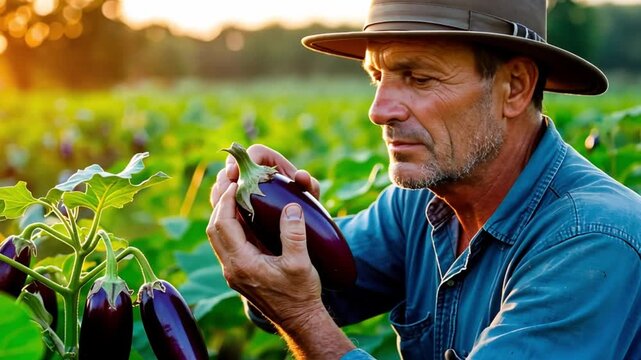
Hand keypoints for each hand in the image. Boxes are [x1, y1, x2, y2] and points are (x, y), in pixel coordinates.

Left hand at [207, 182, 324, 329]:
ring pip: (217, 236)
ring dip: (223, 214)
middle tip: (232, 182)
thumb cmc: (300, 294)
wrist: (299, 320)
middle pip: (213, 229)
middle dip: (220, 203)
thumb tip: (291, 207)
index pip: (223, 225)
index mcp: (242, 264)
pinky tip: (244, 214)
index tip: (236, 182)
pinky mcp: (238, 272)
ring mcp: (233, 271)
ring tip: (235, 193)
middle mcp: (231, 268)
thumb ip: (294, 234)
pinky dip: (230, 225)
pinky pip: (226, 243)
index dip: (226, 201)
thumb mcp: (300, 263)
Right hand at [210, 144, 320, 209]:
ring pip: (224, 183)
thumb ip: (309, 186)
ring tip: (225, 202)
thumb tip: (301, 175)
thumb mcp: (310, 199)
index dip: (244, 158)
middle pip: (234, 164)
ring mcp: (244, 188)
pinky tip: (224, 214)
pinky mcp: (237, 205)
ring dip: (221, 189)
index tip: (238, 172)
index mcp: (273, 163)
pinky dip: (220, 204)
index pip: (255, 152)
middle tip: (228, 188)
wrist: (300, 231)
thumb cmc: (307, 209)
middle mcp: (256, 173)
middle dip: (227, 174)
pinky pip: (222, 201)